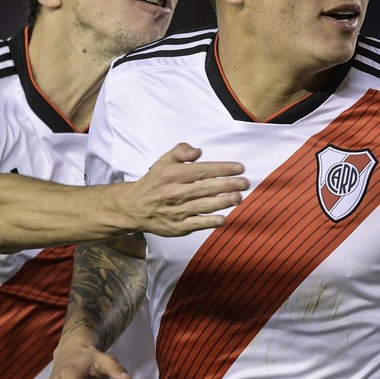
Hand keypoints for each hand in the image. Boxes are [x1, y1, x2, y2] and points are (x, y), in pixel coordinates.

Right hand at [119, 143, 247, 235]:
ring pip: (203, 206)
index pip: (202, 170)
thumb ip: (180, 151)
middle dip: (228, 185)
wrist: (133, 207)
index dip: (222, 169)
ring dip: (223, 202)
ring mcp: (176, 211)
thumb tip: (198, 151)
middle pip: (205, 188)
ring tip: (238, 197)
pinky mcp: (177, 227)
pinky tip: (223, 218)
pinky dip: (210, 222)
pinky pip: (196, 224)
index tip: (239, 168)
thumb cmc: (154, 182)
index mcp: (172, 175)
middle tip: (245, 182)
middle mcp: (174, 192)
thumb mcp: (163, 161)